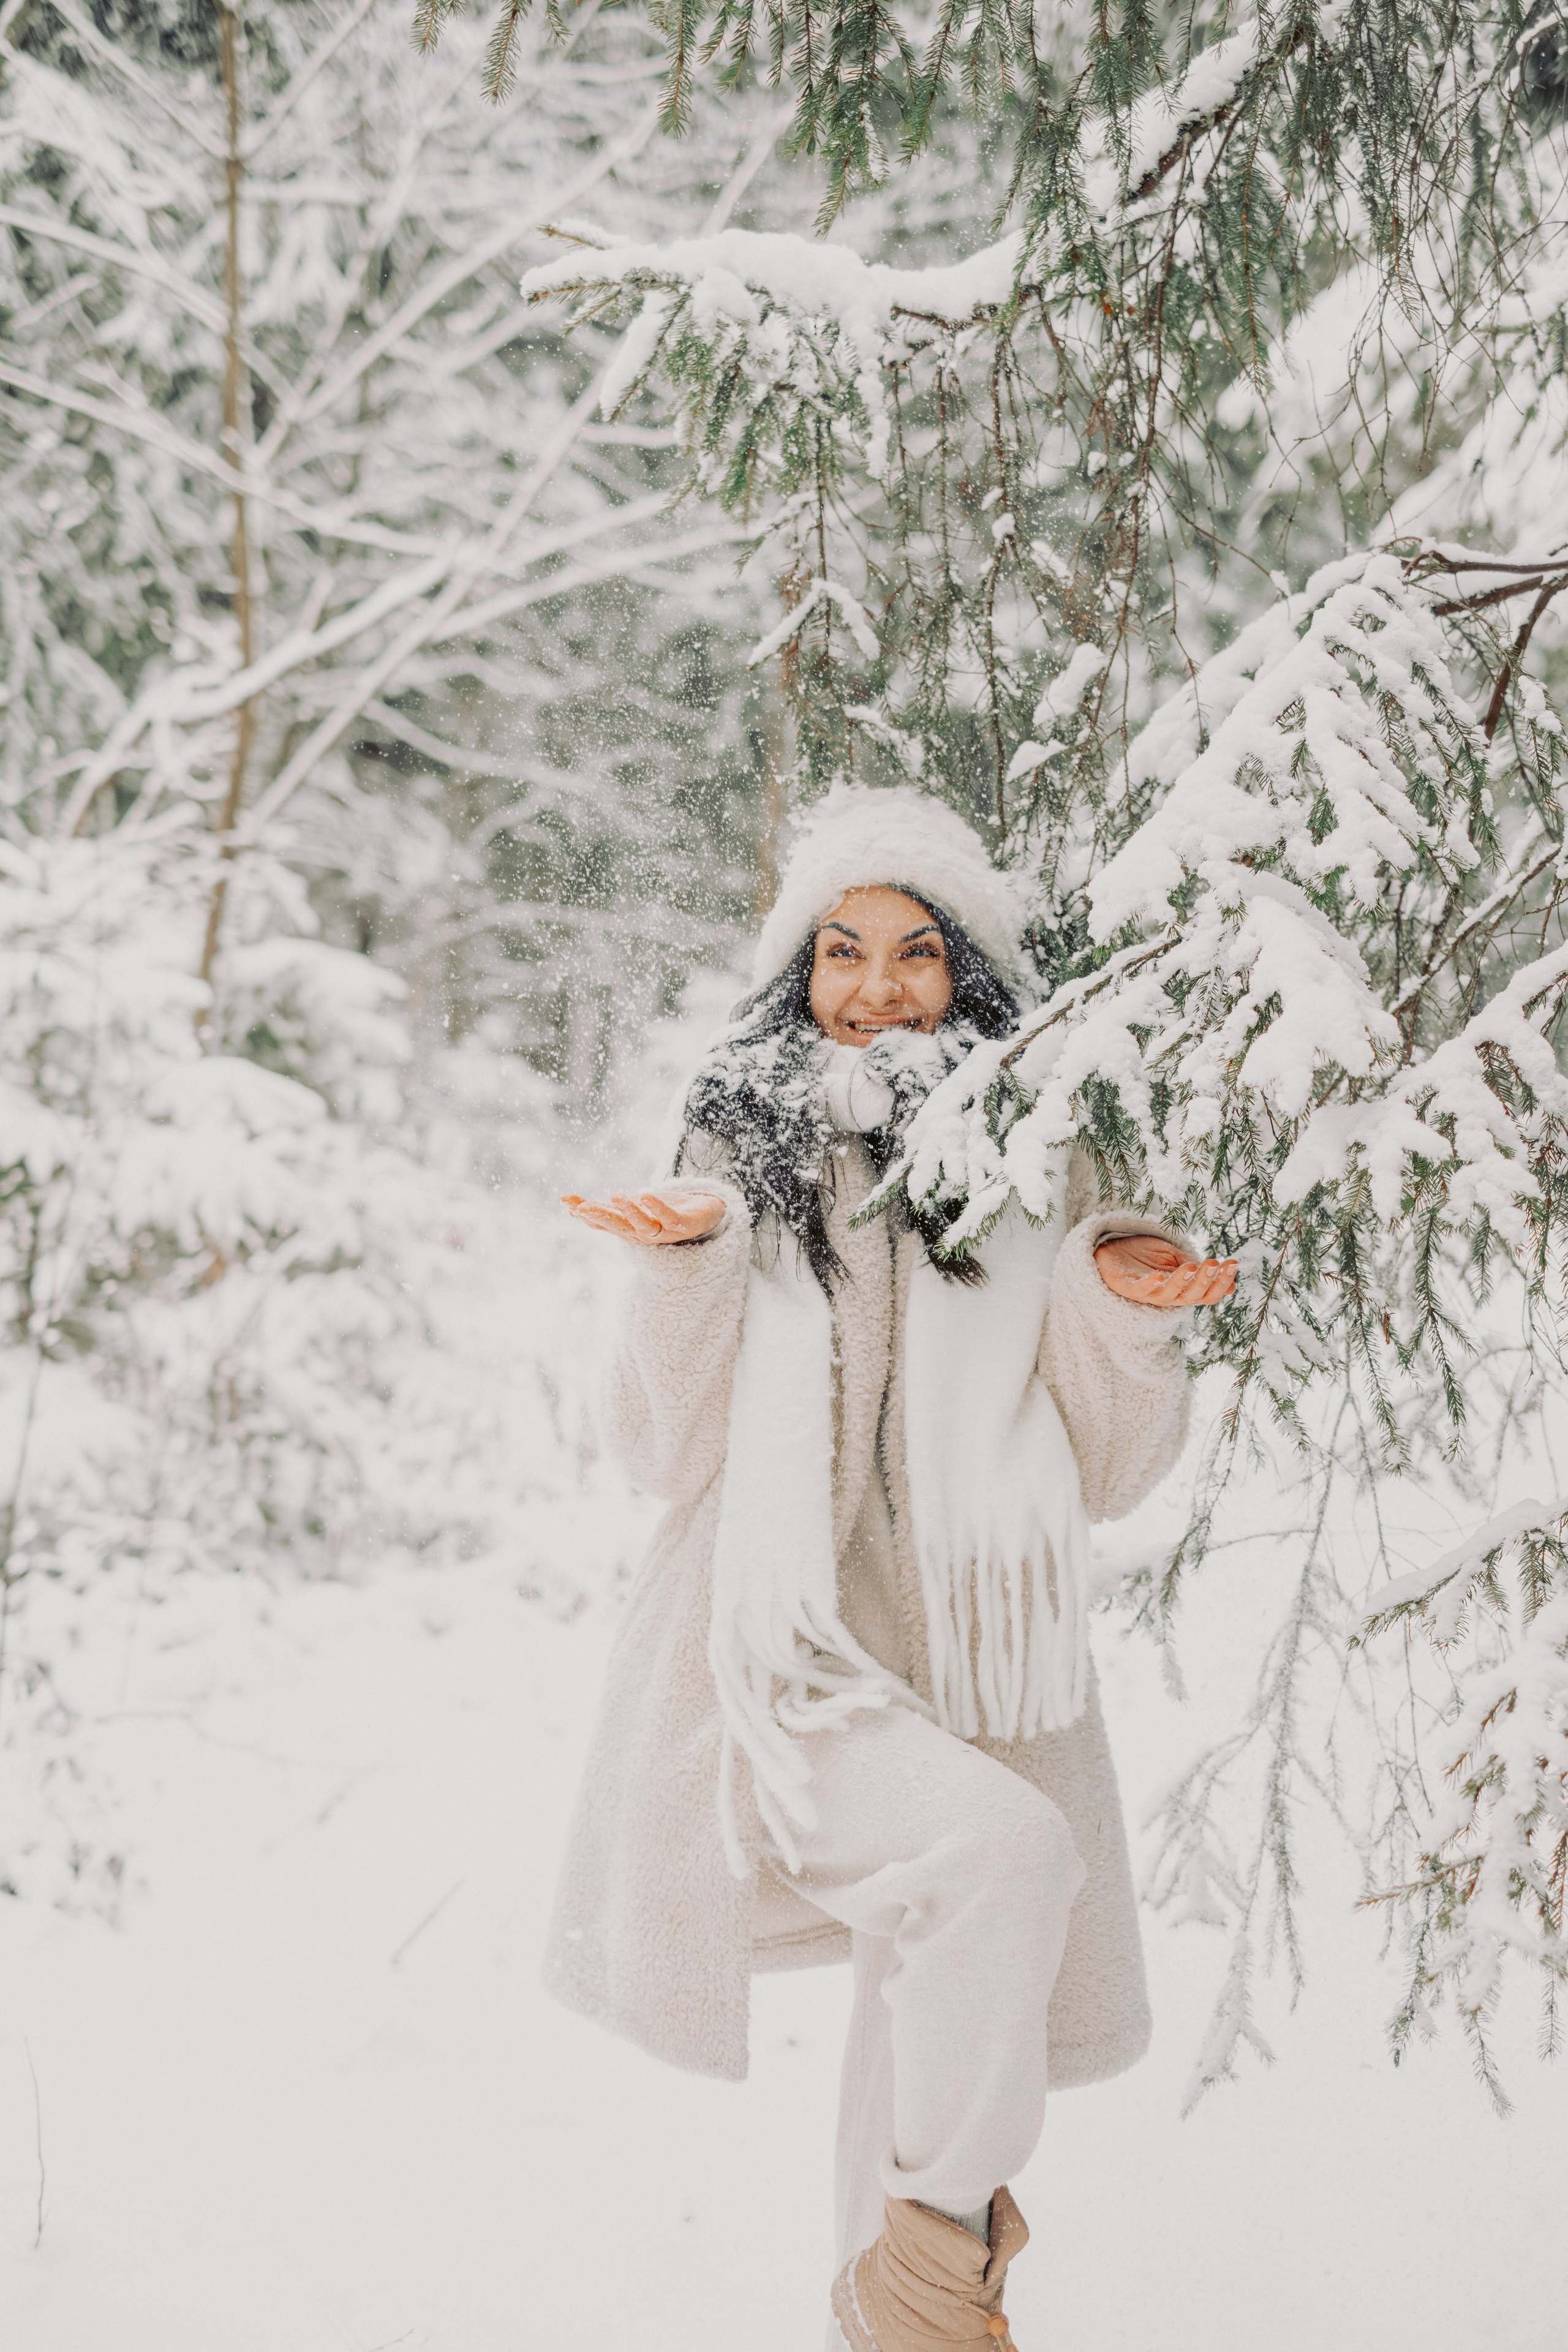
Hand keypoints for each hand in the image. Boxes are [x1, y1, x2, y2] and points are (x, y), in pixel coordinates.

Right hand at [561, 1189, 725, 1245]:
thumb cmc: (663, 1212)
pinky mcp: (684, 1225)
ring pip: (643, 1227)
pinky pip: (669, 1218)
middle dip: (601, 1217)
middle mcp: (644, 1234)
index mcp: (629, 1230)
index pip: (604, 1223)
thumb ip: (606, 1210)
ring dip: (629, 1213)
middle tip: (582, 1207)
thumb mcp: (631, 1208)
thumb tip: (571, 1208)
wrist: (703, 1215)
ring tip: (615, 1196)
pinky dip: (658, 1208)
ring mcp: (664, 1231)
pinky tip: (646, 1195)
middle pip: (620, 1227)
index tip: (566, 1201)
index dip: (585, 1213)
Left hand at [1094, 1234, 1236, 1307]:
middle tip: (1215, 1264)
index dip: (1221, 1281)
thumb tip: (1232, 1284)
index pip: (1207, 1292)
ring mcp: (1148, 1294)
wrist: (1110, 1250)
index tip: (1233, 1264)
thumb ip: (1196, 1268)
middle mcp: (1168, 1296)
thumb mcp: (1174, 1257)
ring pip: (1169, 1295)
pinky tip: (1159, 1277)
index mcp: (1182, 1289)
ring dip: (1182, 1282)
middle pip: (1192, 1296)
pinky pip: (1139, 1290)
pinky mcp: (1127, 1287)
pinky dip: (1149, 1285)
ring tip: (1191, 1268)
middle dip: (1206, 1281)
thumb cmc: (1144, 1256)